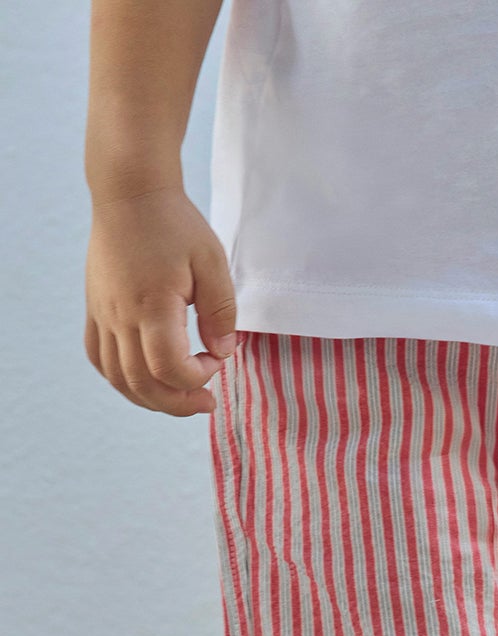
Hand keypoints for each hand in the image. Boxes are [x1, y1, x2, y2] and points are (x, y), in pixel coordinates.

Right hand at [85, 187, 236, 416]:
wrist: (129, 193)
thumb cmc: (174, 223)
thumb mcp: (212, 262)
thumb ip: (222, 312)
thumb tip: (223, 352)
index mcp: (152, 305)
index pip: (169, 368)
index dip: (198, 378)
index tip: (217, 360)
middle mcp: (121, 315)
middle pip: (142, 384)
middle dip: (179, 403)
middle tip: (206, 401)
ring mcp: (103, 314)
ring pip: (118, 379)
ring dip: (151, 398)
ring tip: (179, 396)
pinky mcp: (95, 309)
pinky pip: (99, 358)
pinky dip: (122, 380)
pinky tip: (146, 379)